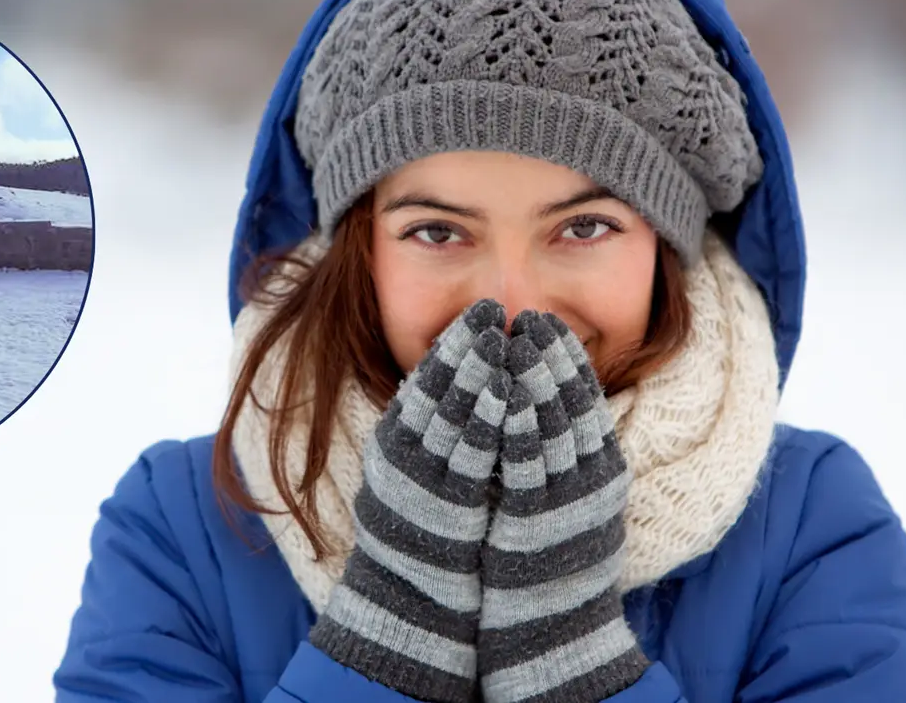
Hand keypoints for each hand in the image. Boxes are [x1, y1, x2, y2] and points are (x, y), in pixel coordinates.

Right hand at [309, 298, 510, 702]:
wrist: (411, 595)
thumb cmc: (422, 529)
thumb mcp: (416, 468)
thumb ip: (433, 428)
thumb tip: (462, 382)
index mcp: (395, 439)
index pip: (425, 378)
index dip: (454, 342)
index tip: (480, 311)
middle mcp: (402, 452)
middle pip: (437, 387)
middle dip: (467, 344)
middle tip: (493, 309)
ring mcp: (422, 476)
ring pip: (452, 411)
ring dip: (479, 371)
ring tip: (503, 338)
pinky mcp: (447, 501)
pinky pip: (471, 452)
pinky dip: (490, 418)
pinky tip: (510, 393)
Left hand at [476, 311, 649, 702]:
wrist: (553, 627)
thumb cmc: (553, 557)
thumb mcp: (572, 497)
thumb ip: (566, 453)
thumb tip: (545, 403)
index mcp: (603, 469)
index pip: (587, 400)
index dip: (567, 359)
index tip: (547, 323)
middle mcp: (591, 480)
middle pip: (573, 404)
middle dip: (551, 356)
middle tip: (531, 317)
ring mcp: (566, 500)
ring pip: (553, 426)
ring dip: (534, 379)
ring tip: (515, 339)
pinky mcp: (536, 519)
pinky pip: (527, 463)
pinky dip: (517, 424)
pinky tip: (504, 394)